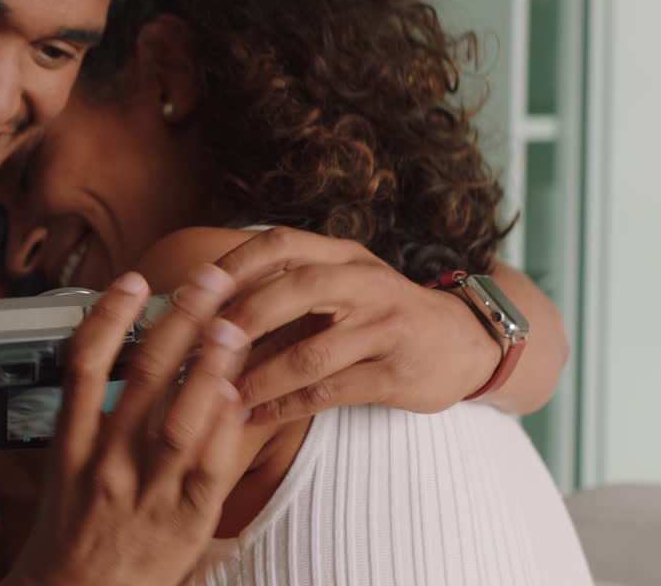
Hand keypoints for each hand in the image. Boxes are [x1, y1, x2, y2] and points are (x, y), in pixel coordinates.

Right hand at [6, 265, 249, 585]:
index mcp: (72, 445)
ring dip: (209, 366)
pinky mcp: (186, 519)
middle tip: (208, 280)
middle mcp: (107, 462)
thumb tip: (108, 359)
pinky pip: (210, 465)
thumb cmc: (71, 531)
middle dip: (178, 320)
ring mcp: (147, 491)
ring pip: (180, 417)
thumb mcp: (63, 469)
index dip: (109, 317)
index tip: (132, 280)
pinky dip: (225, 425)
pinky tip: (238, 391)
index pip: (84, 366)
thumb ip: (87, 418)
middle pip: (142, 376)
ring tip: (233, 325)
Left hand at [213, 226, 498, 422]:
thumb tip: (206, 310)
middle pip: (297, 289)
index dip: (235, 264)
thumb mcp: (345, 284)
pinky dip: (286, 407)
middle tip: (198, 347)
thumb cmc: (382, 313)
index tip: (195, 290)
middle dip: (242, 318)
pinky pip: (330, 392)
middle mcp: (366, 284)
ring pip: (311, 353)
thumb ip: (288, 289)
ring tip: (218, 396)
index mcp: (345, 255)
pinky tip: (254, 417)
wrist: (465, 342)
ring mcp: (385, 329)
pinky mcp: (396, 374)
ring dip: (258, 377)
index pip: (282, 244)